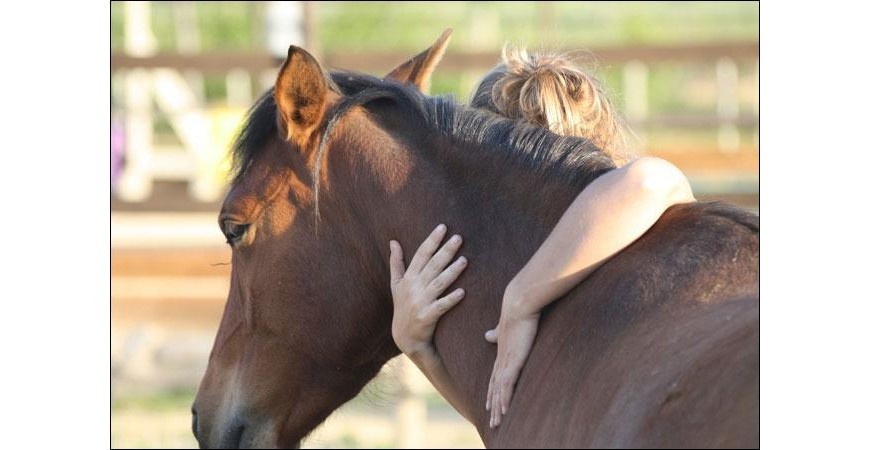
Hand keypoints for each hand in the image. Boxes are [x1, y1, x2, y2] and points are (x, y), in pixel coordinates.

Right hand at [389, 224, 467, 356]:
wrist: (405, 337)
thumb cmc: (402, 307)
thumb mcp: (396, 285)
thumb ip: (396, 262)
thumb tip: (393, 241)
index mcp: (407, 278)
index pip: (421, 255)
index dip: (432, 241)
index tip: (443, 227)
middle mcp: (413, 288)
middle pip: (432, 266)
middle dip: (445, 251)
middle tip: (459, 238)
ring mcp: (420, 302)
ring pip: (438, 283)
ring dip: (452, 272)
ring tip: (465, 260)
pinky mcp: (427, 317)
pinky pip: (441, 306)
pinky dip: (451, 299)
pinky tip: (463, 292)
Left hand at [485, 293, 540, 427]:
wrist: (519, 302)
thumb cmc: (517, 311)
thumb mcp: (505, 327)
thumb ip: (497, 334)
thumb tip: (487, 334)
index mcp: (502, 352)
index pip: (495, 377)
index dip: (492, 392)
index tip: (489, 404)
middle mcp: (501, 359)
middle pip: (495, 388)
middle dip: (493, 405)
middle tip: (493, 422)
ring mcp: (506, 361)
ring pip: (499, 390)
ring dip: (498, 407)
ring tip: (497, 423)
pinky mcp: (513, 360)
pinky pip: (507, 384)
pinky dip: (505, 398)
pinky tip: (504, 410)